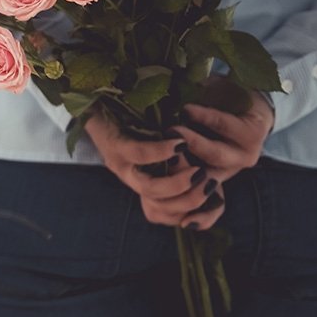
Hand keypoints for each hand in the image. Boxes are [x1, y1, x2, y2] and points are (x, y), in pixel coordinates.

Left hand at [85, 114, 223, 229]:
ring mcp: (121, 165)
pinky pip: (139, 155)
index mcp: (147, 184)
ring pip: (150, 188)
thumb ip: (189, 165)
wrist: (98, 100)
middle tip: (210, 184)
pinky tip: (179, 145)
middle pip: (161, 208)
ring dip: (177, 183)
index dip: (199, 215)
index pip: (170, 215)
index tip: (218, 200)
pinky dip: (161, 152)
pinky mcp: (114, 146)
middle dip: (191, 200)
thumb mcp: (168, 149)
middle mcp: (133, 180)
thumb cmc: (138, 124)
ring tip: (198, 172)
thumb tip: (215, 178)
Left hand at [171, 84, 274, 185]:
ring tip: (162, 149)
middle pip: (214, 154)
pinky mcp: (214, 180)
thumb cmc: (232, 97)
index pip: (225, 125)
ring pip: (203, 174)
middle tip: (170, 129)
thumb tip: (177, 76)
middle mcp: (244, 157)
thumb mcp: (224, 88)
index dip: (204, 117)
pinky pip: (195, 184)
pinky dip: (178, 178)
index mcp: (253, 132)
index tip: (185, 107)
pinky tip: (160, 168)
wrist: (247, 118)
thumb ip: (205, 86)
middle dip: (190, 142)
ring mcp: (229, 172)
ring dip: (181, 163)